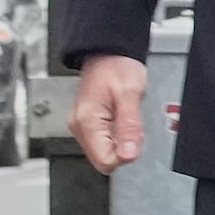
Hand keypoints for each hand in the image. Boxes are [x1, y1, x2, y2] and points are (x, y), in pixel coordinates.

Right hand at [68, 54, 146, 172]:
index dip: (125, 155)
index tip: (135, 140)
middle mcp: (79, 126)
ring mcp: (82, 125)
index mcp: (87, 121)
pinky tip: (122, 121)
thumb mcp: (130, 95)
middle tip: (132, 127)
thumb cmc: (117, 67)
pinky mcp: (88, 124)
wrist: (108, 54)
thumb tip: (128, 155)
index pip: (104, 160)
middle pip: (103, 159)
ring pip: (103, 152)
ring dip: (120, 143)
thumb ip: (129, 126)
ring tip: (127, 120)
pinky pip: (103, 141)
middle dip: (123, 150)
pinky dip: (116, 137)